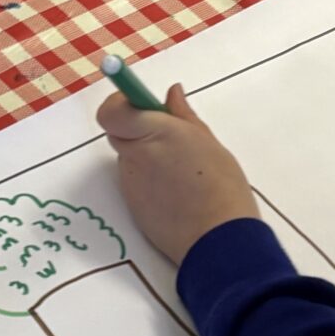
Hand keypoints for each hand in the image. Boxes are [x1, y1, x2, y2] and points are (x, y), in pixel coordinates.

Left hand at [96, 81, 259, 265]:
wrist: (218, 241)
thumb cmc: (221, 187)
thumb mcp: (207, 143)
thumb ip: (183, 116)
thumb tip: (171, 94)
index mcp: (153, 132)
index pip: (113, 110)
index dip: (121, 104)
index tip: (141, 104)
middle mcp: (135, 156)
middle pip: (120, 132)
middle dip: (139, 129)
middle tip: (170, 137)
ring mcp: (130, 183)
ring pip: (129, 158)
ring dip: (147, 156)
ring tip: (182, 172)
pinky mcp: (132, 207)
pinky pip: (135, 183)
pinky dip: (150, 181)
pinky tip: (177, 192)